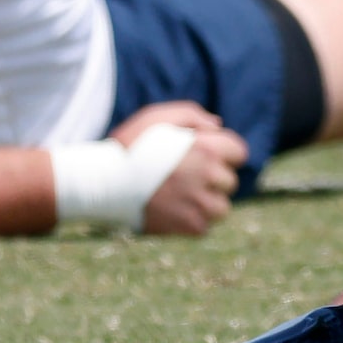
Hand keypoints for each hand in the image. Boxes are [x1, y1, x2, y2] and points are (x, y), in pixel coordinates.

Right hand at [111, 106, 246, 236]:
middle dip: (213, 179)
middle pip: (230, 181)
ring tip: (181, 197)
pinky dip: (192, 222)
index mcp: (208, 148)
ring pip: (222, 208)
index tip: (204, 157)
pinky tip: (172, 211)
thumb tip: (218, 126)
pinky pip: (204, 226)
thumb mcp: (158, 117)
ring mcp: (201, 202)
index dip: (223, 154)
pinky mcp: (189, 226)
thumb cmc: (130, 147)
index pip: (239, 153)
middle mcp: (210, 175)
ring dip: (207, 203)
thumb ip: (193, 116)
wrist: (103, 182)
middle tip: (185, 178)